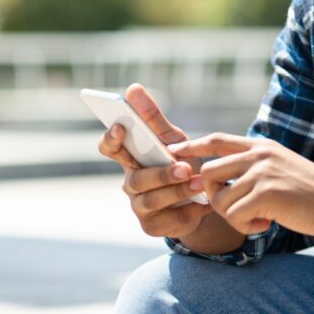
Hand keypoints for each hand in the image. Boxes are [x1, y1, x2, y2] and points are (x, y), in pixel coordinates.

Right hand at [97, 84, 211, 238]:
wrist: (201, 198)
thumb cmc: (181, 162)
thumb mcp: (172, 139)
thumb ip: (153, 117)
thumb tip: (132, 88)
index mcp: (131, 158)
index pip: (109, 147)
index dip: (111, 139)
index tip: (121, 127)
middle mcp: (130, 182)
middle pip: (136, 179)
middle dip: (161, 174)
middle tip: (185, 168)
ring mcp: (139, 206)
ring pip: (151, 200)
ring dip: (178, 191)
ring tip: (200, 184)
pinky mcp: (152, 226)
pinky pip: (168, 220)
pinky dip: (188, 210)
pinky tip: (203, 202)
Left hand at [169, 133, 313, 235]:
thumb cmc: (311, 191)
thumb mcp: (280, 166)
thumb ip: (254, 166)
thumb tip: (219, 177)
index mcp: (261, 145)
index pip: (217, 140)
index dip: (192, 146)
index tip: (173, 150)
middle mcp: (259, 154)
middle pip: (208, 172)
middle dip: (212, 197)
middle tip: (235, 209)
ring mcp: (262, 172)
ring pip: (219, 198)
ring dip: (232, 216)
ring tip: (258, 218)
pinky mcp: (267, 193)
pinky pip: (233, 214)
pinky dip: (245, 226)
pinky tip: (265, 224)